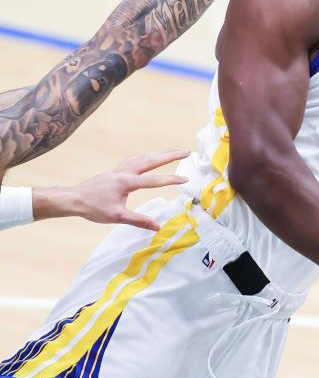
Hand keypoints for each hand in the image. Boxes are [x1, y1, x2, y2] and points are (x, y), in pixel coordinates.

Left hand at [35, 150, 188, 230]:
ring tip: (174, 151)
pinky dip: (146, 156)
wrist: (73, 199)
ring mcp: (120, 169)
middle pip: (152, 160)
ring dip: (160, 153)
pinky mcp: (115, 170)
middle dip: (171, 155)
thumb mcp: (117, 217)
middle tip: (187, 151)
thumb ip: (139, 220)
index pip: (154, 180)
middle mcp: (125, 171)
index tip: (186, 179)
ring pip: (144, 157)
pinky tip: (148, 157)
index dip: (171, 180)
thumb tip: (158, 227)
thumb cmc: (93, 208)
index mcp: (127, 182)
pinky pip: (135, 159)